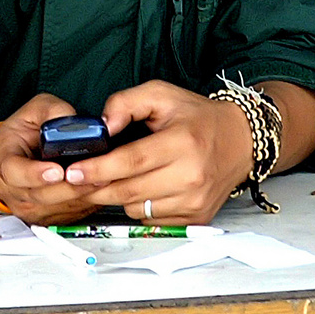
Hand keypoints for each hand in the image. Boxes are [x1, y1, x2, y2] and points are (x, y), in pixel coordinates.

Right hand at [0, 93, 109, 224]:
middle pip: (45, 195)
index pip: (16, 173)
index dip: (37, 174)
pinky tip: (99, 189)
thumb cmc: (20, 135)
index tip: (57, 170)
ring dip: (83, 195)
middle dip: (72, 186)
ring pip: (60, 207)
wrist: (9, 158)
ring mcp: (30, 208)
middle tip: (95, 175)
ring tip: (103, 181)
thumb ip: (52, 111)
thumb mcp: (32, 111)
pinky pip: (69, 214)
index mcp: (5, 163)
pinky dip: (86, 202)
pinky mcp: (47, 218)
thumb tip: (76, 122)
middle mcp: (15, 190)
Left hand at [59, 80, 253, 224]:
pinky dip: (139, 206)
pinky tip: (142, 188)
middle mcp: (192, 176)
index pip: (132, 161)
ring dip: (118, 197)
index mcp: (183, 142)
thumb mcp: (161, 94)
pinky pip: (152, 219)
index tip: (74, 171)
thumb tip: (102, 126)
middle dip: (97, 187)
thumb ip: (125, 103)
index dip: (99, 168)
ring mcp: (196, 200)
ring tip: (115, 178)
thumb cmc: (196, 117)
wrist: (240, 141)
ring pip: (137, 208)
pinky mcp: (197, 216)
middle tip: (77, 180)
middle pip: (130, 190)